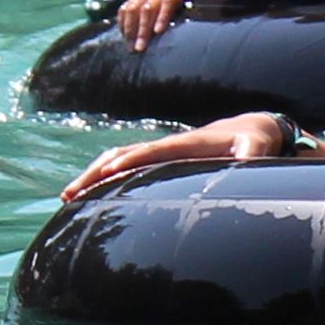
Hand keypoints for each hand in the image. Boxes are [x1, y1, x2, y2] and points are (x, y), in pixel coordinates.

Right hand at [60, 110, 297, 198]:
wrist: (250, 129)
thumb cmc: (253, 142)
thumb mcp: (256, 149)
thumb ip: (253, 155)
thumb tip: (248, 163)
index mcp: (184, 144)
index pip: (149, 153)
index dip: (127, 162)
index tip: (105, 174)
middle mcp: (166, 146)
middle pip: (120, 155)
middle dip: (94, 173)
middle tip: (69, 193)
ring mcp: (160, 152)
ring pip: (116, 159)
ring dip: (92, 175)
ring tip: (68, 196)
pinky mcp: (160, 160)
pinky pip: (125, 166)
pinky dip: (104, 176)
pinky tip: (90, 194)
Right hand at [113, 0, 227, 52]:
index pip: (166, 3)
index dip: (162, 17)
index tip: (159, 31)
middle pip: (146, 11)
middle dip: (142, 30)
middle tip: (139, 48)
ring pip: (132, 11)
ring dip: (129, 29)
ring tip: (129, 46)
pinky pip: (124, 9)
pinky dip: (121, 21)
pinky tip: (121, 36)